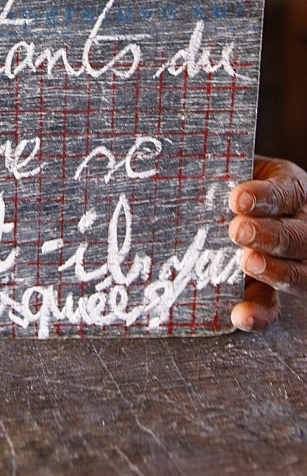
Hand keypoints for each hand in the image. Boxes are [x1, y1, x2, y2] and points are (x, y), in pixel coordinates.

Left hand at [228, 155, 306, 330]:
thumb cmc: (232, 183)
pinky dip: (259, 313)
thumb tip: (181, 161)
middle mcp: (303, 227)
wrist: (236, 211)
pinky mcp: (275, 291)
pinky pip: (275, 306)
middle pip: (298, 235)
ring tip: (246, 263)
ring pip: (298, 273)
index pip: (286, 193)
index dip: (264, 197)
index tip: (238, 199)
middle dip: (270, 234)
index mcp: (292, 190)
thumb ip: (219, 168)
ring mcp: (295, 262)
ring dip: (273, 271)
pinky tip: (240, 314)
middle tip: (238, 232)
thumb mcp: (234, 167)